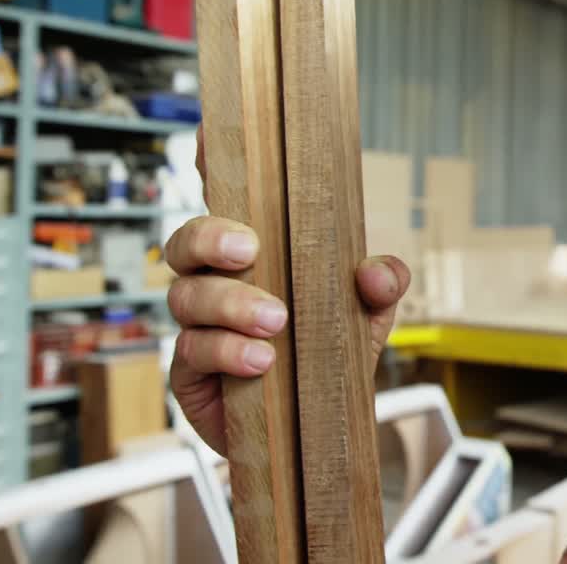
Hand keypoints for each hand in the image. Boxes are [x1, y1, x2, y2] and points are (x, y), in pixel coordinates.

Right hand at [167, 131, 410, 455]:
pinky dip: (226, 352)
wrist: (312, 434)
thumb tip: (380, 272)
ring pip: (186, 296)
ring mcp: (197, 325)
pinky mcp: (189, 372)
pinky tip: (261, 361)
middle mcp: (217, 282)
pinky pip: (192, 352)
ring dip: (230, 304)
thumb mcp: (364, 321)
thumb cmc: (327, 359)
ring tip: (273, 324)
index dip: (209, 164)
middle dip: (210, 237)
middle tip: (249, 249)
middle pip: (187, 240)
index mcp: (256, 255)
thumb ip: (379, 290)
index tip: (207, 132)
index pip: (226, 201)